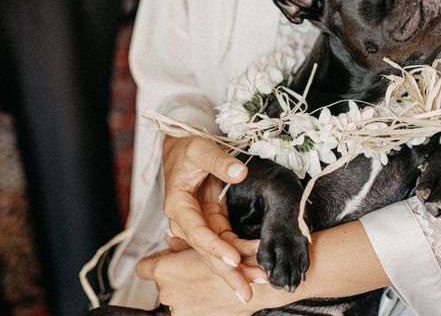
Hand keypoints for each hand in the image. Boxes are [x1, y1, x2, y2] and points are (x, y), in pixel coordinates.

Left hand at [137, 247, 291, 315]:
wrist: (252, 286)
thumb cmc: (229, 261)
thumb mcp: (202, 244)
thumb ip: (179, 243)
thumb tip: (169, 238)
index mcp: (164, 270)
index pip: (144, 268)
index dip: (153, 262)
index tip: (162, 260)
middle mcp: (166, 293)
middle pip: (163, 283)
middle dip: (176, 276)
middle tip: (194, 267)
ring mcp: (178, 310)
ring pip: (176, 296)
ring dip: (188, 290)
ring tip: (206, 280)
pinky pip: (189, 309)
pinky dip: (198, 302)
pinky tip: (211, 292)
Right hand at [161, 136, 256, 300]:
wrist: (182, 151)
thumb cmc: (188, 150)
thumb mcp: (200, 149)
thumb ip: (218, 160)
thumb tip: (240, 173)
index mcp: (178, 206)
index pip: (197, 232)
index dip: (215, 247)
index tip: (234, 259)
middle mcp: (187, 222)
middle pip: (208, 252)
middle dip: (228, 272)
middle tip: (247, 291)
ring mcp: (200, 225)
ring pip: (219, 253)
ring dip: (239, 268)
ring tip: (263, 280)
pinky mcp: (212, 223)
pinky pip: (227, 243)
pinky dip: (242, 255)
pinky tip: (258, 267)